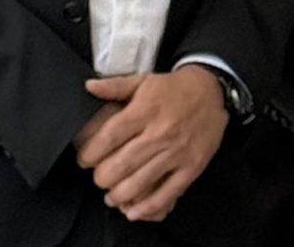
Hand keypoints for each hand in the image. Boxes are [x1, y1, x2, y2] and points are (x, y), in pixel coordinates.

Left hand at [73, 67, 227, 223]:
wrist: (211, 94)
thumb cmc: (172, 89)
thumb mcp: (142, 80)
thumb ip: (114, 86)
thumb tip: (88, 86)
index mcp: (144, 111)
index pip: (111, 135)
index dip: (93, 151)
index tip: (83, 160)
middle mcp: (159, 133)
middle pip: (125, 162)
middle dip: (105, 177)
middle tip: (97, 180)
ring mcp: (177, 153)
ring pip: (144, 180)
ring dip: (123, 194)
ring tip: (110, 197)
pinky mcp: (192, 167)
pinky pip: (170, 191)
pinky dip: (151, 206)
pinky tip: (135, 212)